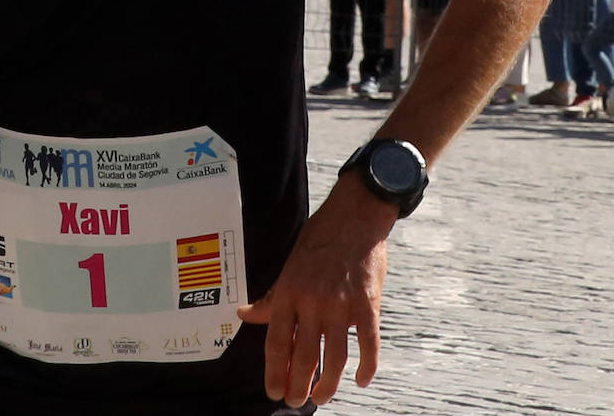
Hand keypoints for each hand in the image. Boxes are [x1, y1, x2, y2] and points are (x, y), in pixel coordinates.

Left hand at [237, 177, 391, 406]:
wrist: (356, 215)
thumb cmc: (320, 238)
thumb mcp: (290, 264)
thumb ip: (272, 296)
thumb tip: (245, 315)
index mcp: (289, 291)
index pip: (277, 341)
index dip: (274, 371)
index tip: (274, 392)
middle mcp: (313, 301)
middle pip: (304, 356)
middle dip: (298, 385)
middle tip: (296, 401)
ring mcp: (342, 305)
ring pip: (334, 358)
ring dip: (328, 383)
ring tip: (322, 396)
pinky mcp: (368, 305)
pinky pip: (368, 345)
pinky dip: (366, 367)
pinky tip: (360, 380)